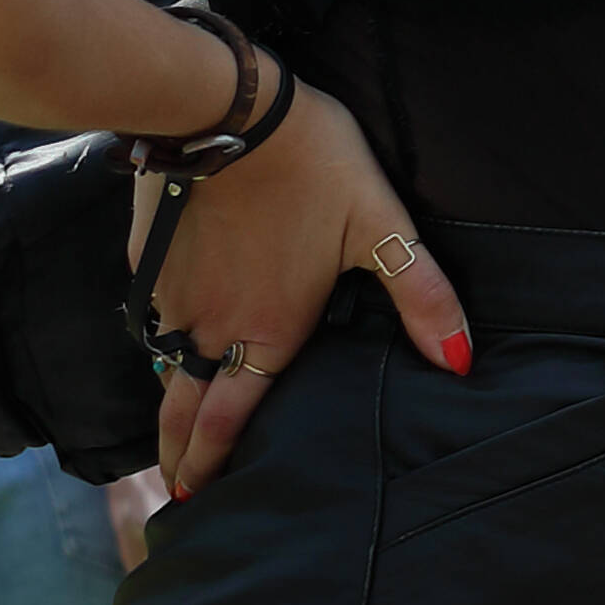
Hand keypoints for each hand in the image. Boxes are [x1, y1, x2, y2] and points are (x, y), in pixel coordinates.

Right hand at [138, 84, 467, 498]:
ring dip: (168, 393)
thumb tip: (460, 361)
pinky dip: (160, 327)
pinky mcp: (144, 260)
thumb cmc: (315, 163)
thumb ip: (420, 295)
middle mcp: (211, 329)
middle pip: (181, 411)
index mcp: (265, 332)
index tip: (195, 495)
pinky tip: (169, 321)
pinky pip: (152, 308)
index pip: (227, 423)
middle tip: (175, 484)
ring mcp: (171, 296)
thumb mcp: (381, 224)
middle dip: (177, 452)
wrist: (229, 109)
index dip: (210, 462)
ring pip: (165, 361)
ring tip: (173, 416)